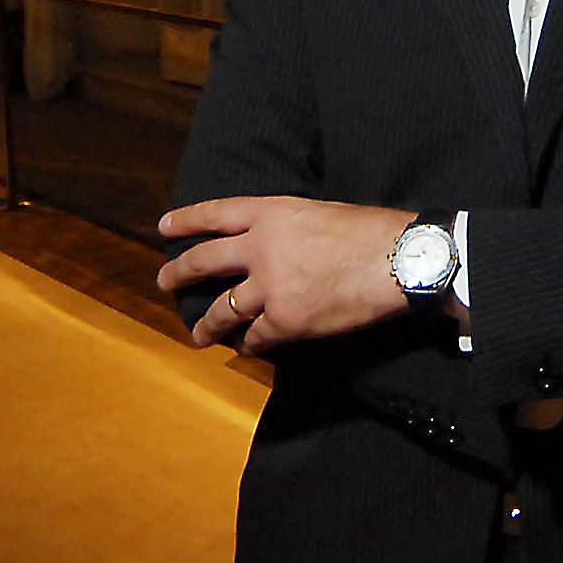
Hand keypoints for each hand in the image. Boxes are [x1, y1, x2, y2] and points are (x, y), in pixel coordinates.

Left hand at [157, 197, 415, 352]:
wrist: (398, 261)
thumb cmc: (371, 233)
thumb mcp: (319, 213)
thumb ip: (287, 227)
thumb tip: (273, 245)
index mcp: (271, 213)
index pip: (215, 213)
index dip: (186, 220)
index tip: (164, 227)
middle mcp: (260, 247)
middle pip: (204, 260)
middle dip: (178, 274)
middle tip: (165, 282)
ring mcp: (269, 286)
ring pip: (221, 308)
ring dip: (206, 324)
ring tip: (198, 334)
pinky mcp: (284, 320)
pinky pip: (254, 337)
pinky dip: (249, 345)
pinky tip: (245, 349)